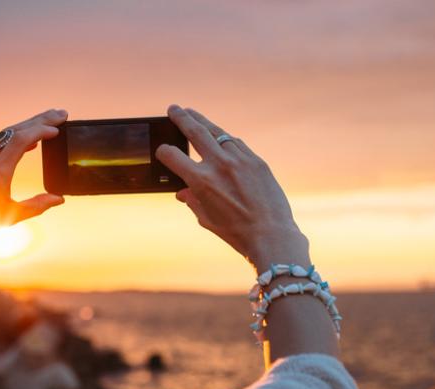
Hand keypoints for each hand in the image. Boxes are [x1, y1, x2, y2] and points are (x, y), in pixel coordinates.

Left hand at [0, 109, 66, 245]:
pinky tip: (23, 139)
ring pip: (2, 135)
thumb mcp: (8, 218)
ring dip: (26, 126)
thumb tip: (58, 199)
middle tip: (60, 113)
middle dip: (39, 120)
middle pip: (14, 130)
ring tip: (47, 122)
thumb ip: (36, 206)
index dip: (40, 130)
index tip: (56, 129)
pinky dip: (10, 137)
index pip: (20, 140)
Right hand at [156, 105, 309, 270]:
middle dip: (181, 118)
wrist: (271, 234)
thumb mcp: (206, 219)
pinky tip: (219, 137)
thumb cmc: (236, 232)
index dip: (163, 152)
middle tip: (174, 109)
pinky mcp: (256, 160)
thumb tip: (183, 192)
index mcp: (200, 181)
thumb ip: (192, 201)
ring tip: (193, 115)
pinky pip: (236, 143)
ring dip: (203, 122)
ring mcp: (240, 159)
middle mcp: (219, 164)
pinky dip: (225, 139)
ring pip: (217, 132)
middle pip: (194, 131)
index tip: (163, 151)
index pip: (172, 155)